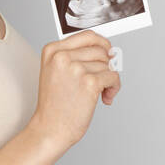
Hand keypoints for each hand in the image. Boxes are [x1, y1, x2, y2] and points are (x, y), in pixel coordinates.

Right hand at [29, 30, 119, 149]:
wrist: (50, 128)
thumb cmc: (55, 104)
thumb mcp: (56, 72)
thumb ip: (77, 57)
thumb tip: (108, 51)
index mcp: (52, 51)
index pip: (87, 36)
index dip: (102, 44)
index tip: (107, 53)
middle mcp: (62, 57)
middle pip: (100, 50)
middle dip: (106, 66)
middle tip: (101, 80)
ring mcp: (76, 68)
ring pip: (108, 65)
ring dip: (109, 80)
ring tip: (99, 93)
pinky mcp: (89, 82)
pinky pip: (114, 77)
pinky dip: (114, 88)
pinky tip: (104, 98)